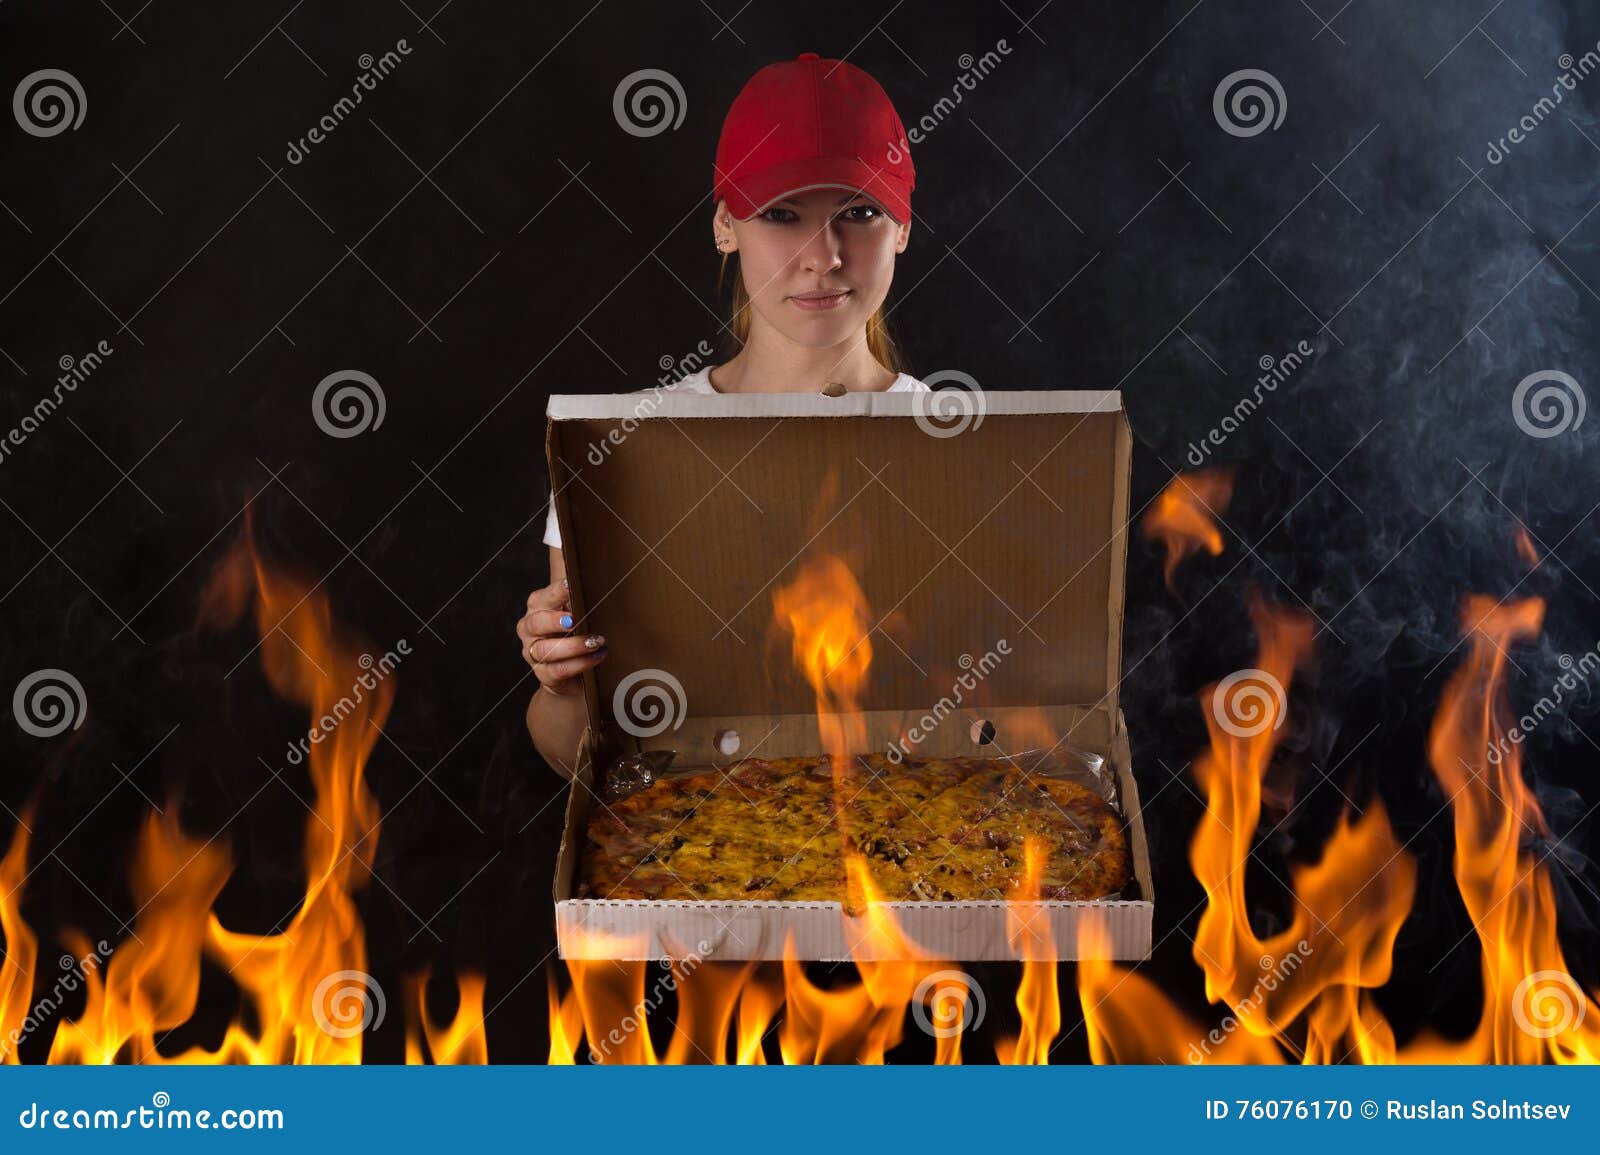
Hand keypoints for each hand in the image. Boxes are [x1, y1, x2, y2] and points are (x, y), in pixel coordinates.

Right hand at [518, 579, 606, 694]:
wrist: (570, 671)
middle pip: (537, 623)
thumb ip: (577, 582)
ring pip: (547, 649)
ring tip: (598, 641)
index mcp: (537, 606)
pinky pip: (557, 671)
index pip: (543, 597)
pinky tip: (597, 657)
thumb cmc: (575, 630)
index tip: (573, 586)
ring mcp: (534, 654)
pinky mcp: (544, 675)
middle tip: (576, 619)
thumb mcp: (577, 605)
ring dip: (574, 646)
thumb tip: (581, 550)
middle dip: (556, 621)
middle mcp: (530, 629)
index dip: (557, 592)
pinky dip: (578, 664)